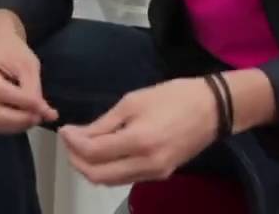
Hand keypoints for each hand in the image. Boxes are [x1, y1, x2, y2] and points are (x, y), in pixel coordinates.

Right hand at [0, 14, 58, 134]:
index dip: (22, 103)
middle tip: (39, 118)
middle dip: (17, 120)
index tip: (43, 107)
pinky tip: (22, 119)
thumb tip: (47, 116)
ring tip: (33, 118)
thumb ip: (34, 91)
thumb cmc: (12, 51)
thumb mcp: (28, 65)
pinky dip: (8, 126)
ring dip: (13, 126)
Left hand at [59, 77, 218, 185]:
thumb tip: (77, 135)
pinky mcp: (161, 175)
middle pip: (97, 175)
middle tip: (69, 141)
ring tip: (82, 145)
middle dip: (77, 160)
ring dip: (90, 167)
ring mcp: (155, 173)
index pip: (93, 152)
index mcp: (139, 141)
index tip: (65, 130)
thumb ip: (104, 123)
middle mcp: (146, 164)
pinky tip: (103, 151)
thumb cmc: (173, 97)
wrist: (213, 108)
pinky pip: (125, 178)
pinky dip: (108, 169)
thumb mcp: (133, 102)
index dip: (73, 143)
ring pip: (110, 181)